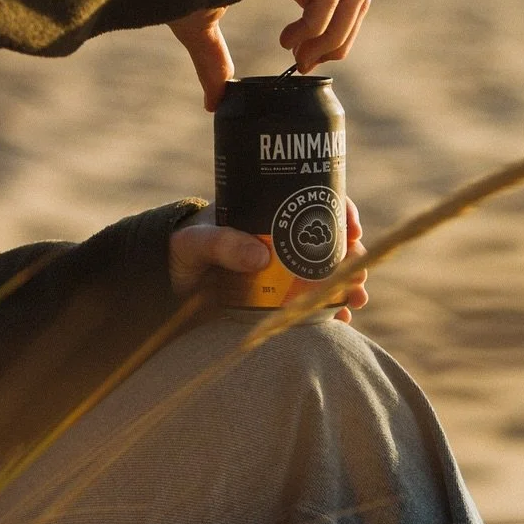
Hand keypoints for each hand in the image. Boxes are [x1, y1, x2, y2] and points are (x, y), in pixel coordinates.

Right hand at [168, 0, 370, 111]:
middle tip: (304, 62)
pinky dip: (317, 28)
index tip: (300, 61)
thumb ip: (214, 60)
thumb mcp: (199, 24)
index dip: (333, 34)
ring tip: (298, 55)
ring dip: (334, 36)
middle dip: (341, 38)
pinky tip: (287, 41)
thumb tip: (213, 104)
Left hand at [169, 201, 368, 321]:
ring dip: (347, 286)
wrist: (163, 283)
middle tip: (359, 272)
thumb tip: (261, 256)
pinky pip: (310, 303)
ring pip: (326, 275)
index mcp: (269, 212)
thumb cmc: (180, 250)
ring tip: (357, 301)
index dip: (342, 211)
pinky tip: (340, 321)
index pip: (316, 202)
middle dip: (352, 257)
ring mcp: (282, 270)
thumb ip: (222, 244)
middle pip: (330, 242)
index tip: (354, 227)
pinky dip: (327, 311)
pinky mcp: (276, 299)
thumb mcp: (197, 241)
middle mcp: (282, 239)